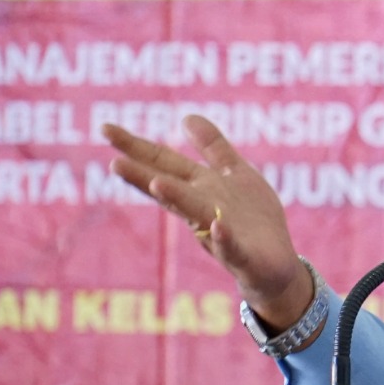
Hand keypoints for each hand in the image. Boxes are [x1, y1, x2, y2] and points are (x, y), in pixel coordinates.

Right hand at [105, 115, 312, 328]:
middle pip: (169, 188)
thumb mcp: (235, 175)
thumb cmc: (253, 221)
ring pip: (196, 214)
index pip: (163, 164)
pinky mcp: (242, 256)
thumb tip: (186, 116)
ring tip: (157, 184)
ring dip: (177, 199)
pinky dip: (223, 238)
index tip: (105, 128)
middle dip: (142, 176)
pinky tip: (217, 227)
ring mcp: (220, 233)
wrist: (278, 268)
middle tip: (113, 162)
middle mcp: (204, 209)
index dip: (136, 147)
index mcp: (201, 187)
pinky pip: (231, 247)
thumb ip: (213, 147)